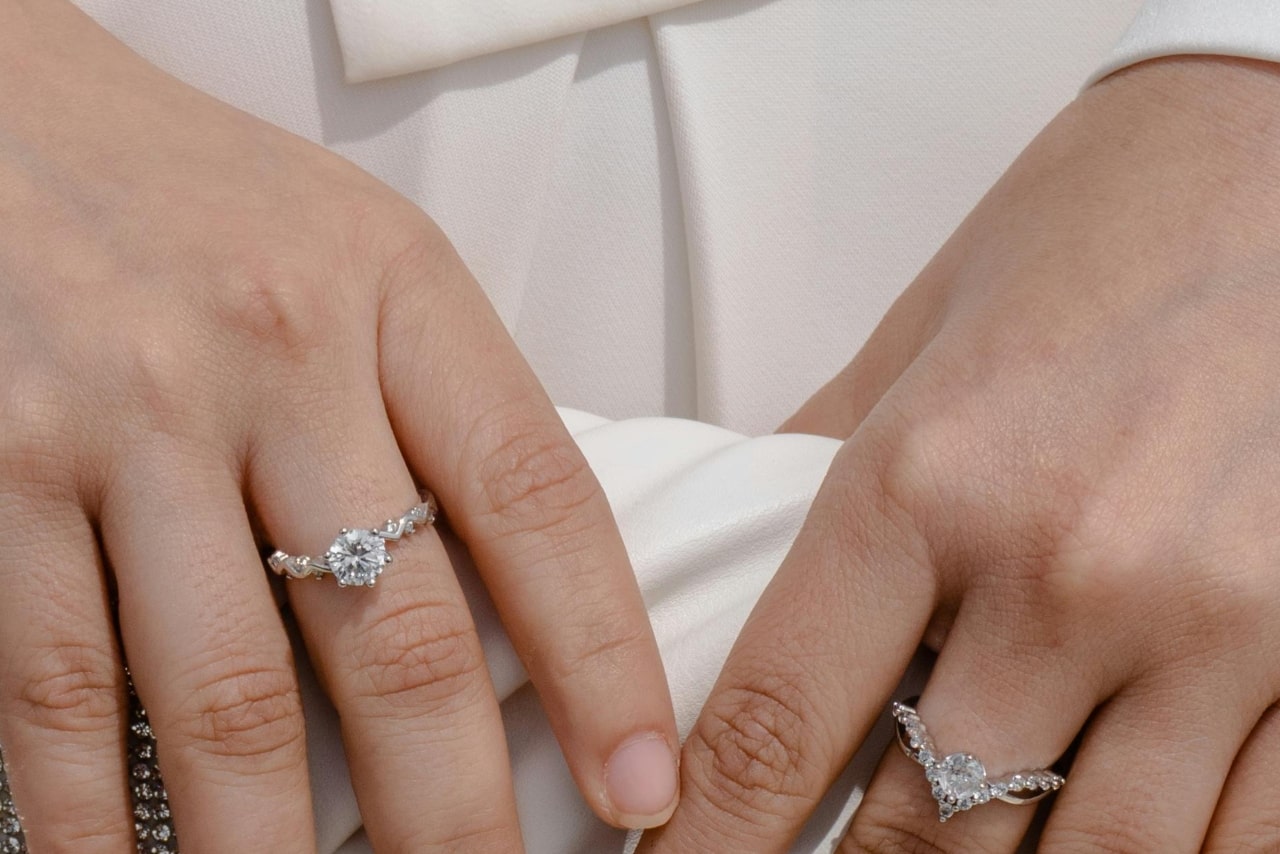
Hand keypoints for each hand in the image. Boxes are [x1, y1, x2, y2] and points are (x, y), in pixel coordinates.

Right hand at [0, 2, 677, 848]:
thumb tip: (526, 601)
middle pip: (394, 634)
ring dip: (278, 849)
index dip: (604, 661)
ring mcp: (121, 420)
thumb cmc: (206, 198)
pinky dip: (94, 817)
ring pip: (223, 696)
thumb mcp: (366, 255)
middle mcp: (269, 357)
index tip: (640, 784)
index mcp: (395, 294)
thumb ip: (446, 404)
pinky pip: (55, 688)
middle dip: (449, 811)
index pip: (537, 500)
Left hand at [641, 56, 1279, 852]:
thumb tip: (735, 562)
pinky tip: (1090, 846)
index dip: (720, 836)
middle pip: (928, 829)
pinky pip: (1235, 837)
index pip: (785, 720)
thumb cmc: (1096, 233)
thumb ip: (818, 470)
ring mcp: (1215, 623)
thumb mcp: (918, 338)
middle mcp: (1068, 568)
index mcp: (928, 480)